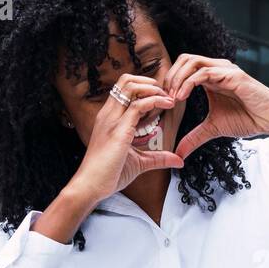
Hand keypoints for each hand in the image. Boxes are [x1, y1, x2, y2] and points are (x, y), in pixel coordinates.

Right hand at [68, 75, 182, 201]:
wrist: (90, 186)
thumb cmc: (108, 175)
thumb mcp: (139, 163)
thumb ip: (158, 159)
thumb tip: (178, 160)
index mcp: (109, 118)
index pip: (124, 89)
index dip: (144, 88)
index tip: (161, 97)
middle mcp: (108, 114)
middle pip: (125, 80)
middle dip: (149, 82)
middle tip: (166, 94)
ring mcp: (112, 120)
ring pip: (130, 86)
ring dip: (153, 88)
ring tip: (168, 99)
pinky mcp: (119, 130)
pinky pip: (138, 105)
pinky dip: (156, 101)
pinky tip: (167, 106)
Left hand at [164, 55, 268, 159]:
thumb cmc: (247, 119)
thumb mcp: (213, 129)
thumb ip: (194, 137)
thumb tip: (178, 154)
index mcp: (210, 77)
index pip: (183, 68)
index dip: (169, 82)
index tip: (162, 102)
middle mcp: (216, 69)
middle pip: (184, 59)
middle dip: (170, 77)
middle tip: (163, 98)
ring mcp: (224, 69)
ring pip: (192, 62)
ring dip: (177, 78)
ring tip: (172, 98)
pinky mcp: (232, 75)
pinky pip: (204, 73)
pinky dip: (189, 83)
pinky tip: (182, 97)